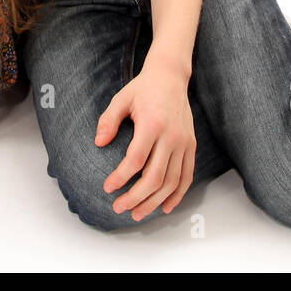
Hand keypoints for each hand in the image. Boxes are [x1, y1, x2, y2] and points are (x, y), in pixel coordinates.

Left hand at [95, 57, 195, 221]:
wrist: (171, 77)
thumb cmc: (143, 88)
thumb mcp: (121, 99)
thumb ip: (108, 120)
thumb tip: (98, 143)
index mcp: (152, 124)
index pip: (136, 159)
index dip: (121, 177)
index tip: (108, 187)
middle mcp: (171, 136)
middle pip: (155, 177)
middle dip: (136, 197)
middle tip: (119, 207)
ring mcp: (184, 142)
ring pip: (172, 181)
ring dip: (154, 201)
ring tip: (137, 213)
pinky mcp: (191, 145)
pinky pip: (187, 176)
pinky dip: (177, 195)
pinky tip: (165, 207)